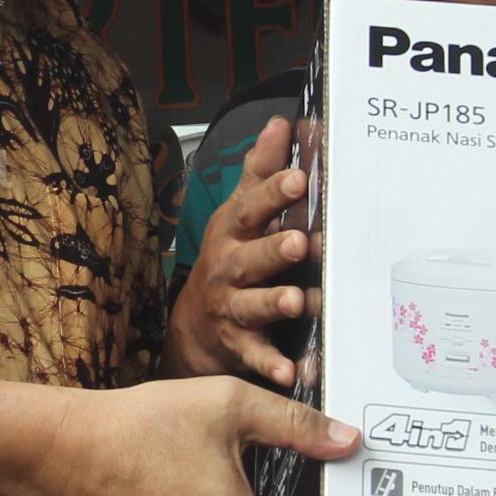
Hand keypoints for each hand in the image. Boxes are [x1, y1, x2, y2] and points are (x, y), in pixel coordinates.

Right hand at [167, 117, 315, 387]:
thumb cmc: (230, 257)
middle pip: (250, 258)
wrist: (195, 325)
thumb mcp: (239, 212)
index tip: (300, 177)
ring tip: (298, 301)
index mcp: (233, 232)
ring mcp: (233, 308)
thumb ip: (262, 171)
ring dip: (275, 303)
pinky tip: (295, 373)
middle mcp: (230, 269)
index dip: (274, 193)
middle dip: (273, 249)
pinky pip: (257, 358)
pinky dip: (274, 366)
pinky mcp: (240, 346)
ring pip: (253, 306)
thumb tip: (283, 122)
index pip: (252, 208)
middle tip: (300, 243)